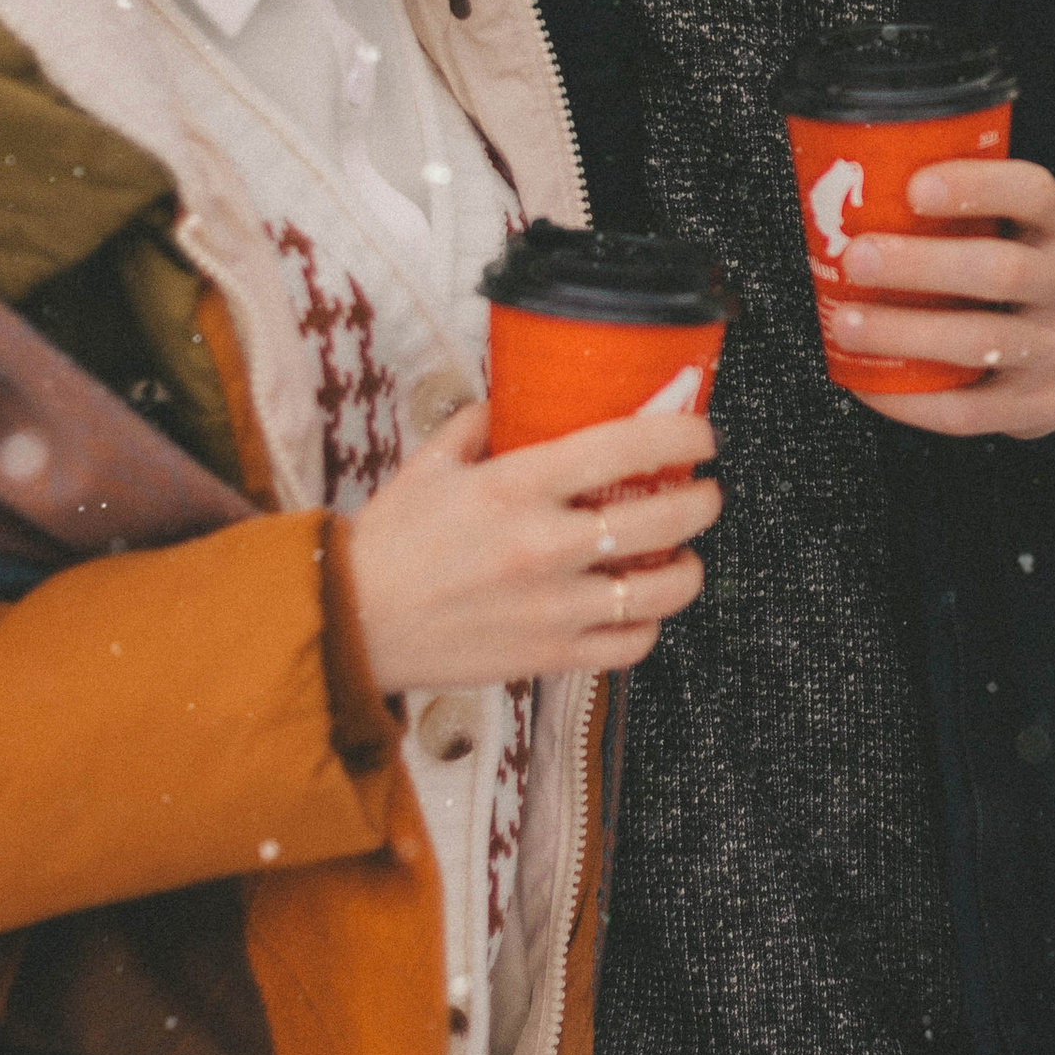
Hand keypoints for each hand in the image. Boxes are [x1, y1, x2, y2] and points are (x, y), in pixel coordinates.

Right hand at [346, 400, 719, 691]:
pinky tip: (641, 606)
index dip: (683, 436)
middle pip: (666, 517)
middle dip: (703, 499)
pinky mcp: (550, 656)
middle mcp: (545, 545)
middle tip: (702, 491)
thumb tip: (516, 398)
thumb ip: (480, 424)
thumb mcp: (430, 464)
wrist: (351, 622)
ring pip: (662, 588)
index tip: (701, 435)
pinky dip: (648, 624)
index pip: (626, 448)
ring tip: (683, 554)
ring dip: (688, 567)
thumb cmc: (389, 542)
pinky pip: (630, 644)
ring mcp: (554, 607)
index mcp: (517, 486)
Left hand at [835, 157, 1054, 438]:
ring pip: (983, 342)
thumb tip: (847, 197)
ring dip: (906, 333)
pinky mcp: (1042, 405)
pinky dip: (911, 399)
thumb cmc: (1010, 277)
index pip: (1031, 193)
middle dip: (922, 265)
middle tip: (856, 259)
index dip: (976, 186)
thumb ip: (955, 214)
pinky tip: (866, 381)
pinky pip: (970, 409)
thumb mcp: (1007, 231)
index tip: (914, 188)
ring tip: (845, 324)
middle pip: (1003, 271)